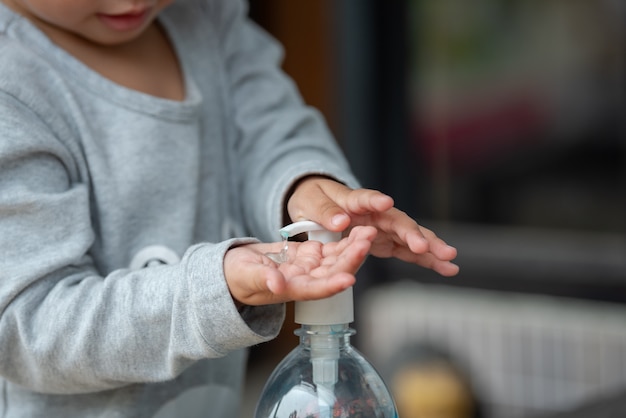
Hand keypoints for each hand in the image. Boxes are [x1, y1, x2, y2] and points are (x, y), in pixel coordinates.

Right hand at [224, 226, 376, 305]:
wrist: (233, 269)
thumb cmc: (236, 277)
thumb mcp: (245, 276)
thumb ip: (263, 279)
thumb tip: (277, 285)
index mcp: (292, 289)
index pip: (317, 290)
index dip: (333, 285)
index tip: (350, 278)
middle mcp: (305, 281)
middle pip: (334, 272)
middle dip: (352, 257)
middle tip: (367, 239)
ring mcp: (308, 267)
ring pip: (336, 259)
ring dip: (353, 247)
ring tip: (368, 231)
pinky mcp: (308, 254)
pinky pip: (330, 249)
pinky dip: (344, 240)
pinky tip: (357, 229)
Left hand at [287, 177, 458, 276]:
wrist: (316, 205)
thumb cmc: (313, 200)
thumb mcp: (309, 203)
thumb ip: (324, 212)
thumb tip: (339, 221)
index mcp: (353, 200)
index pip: (365, 199)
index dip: (375, 201)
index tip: (385, 203)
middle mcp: (375, 212)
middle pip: (397, 221)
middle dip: (413, 233)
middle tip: (427, 246)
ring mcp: (383, 227)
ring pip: (410, 236)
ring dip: (430, 248)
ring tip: (450, 259)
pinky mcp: (386, 241)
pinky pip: (408, 251)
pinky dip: (426, 260)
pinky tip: (445, 268)